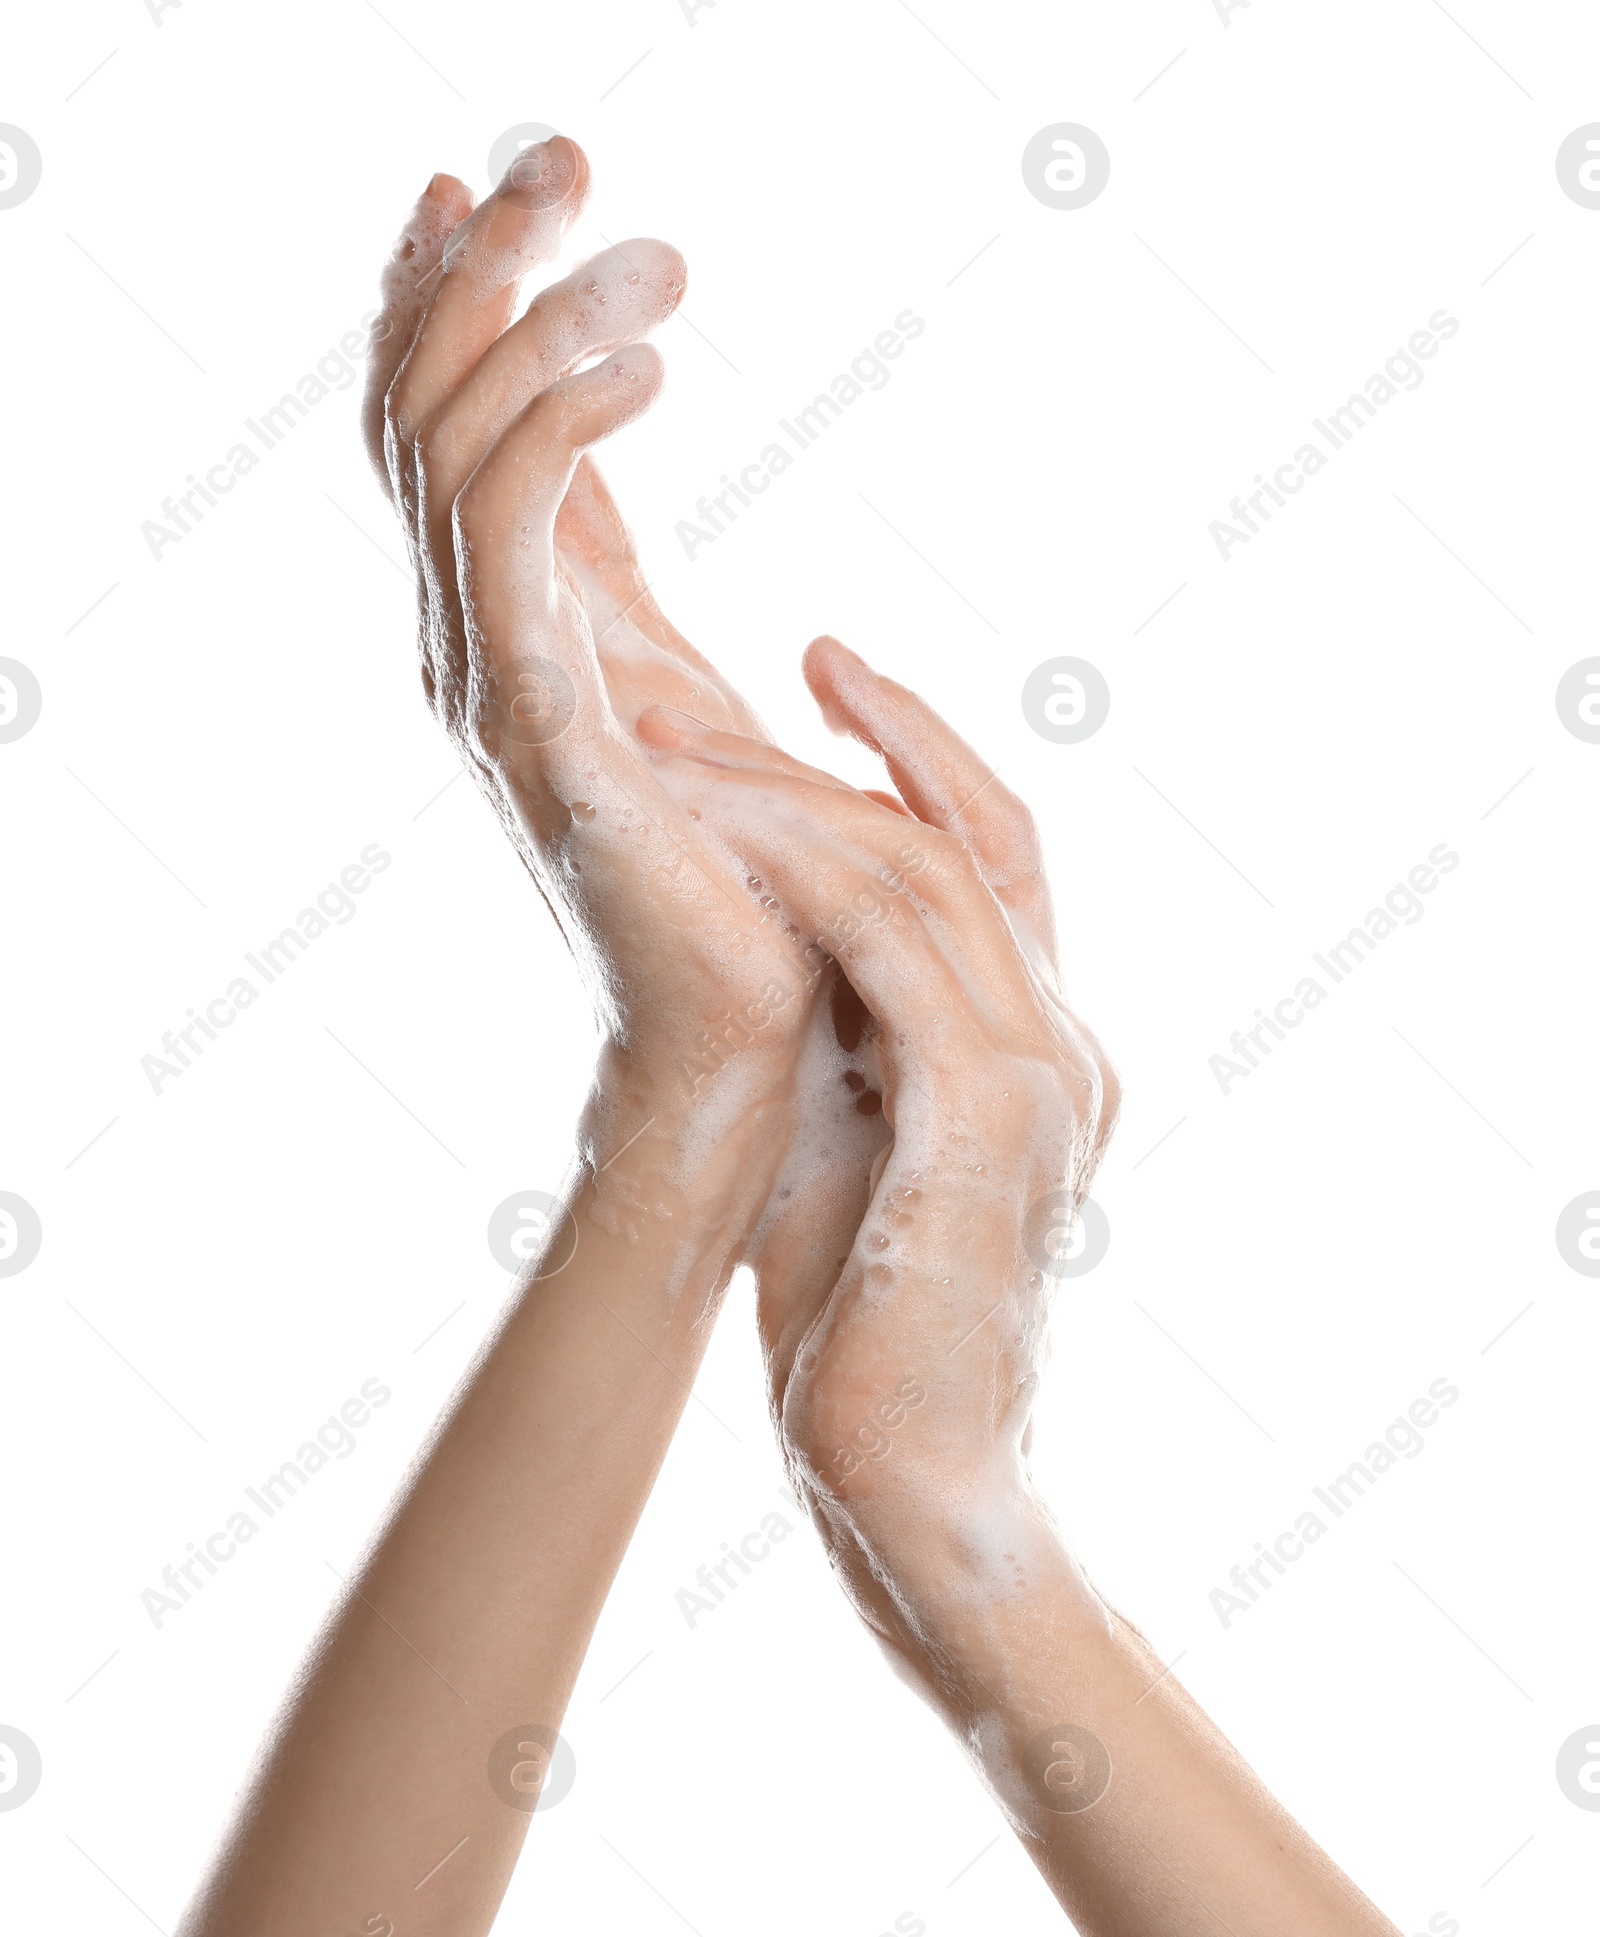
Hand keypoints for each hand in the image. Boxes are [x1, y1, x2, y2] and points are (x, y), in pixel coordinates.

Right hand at [361, 145, 806, 1167]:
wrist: (745, 1037)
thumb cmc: (737, 876)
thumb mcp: (669, 678)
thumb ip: (611, 567)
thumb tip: (596, 442)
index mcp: (504, 631)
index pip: (432, 427)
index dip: (440, 292)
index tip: (493, 175)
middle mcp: (470, 646)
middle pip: (418, 408)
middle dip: (480, 261)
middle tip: (567, 148)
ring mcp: (492, 685)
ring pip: (454, 446)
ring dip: (536, 318)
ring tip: (652, 254)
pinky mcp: (545, 723)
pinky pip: (514, 531)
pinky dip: (562, 422)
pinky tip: (651, 361)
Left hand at [640, 636, 1120, 1601]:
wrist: (914, 1483)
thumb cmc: (864, 1327)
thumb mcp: (853, 1145)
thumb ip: (845, 1038)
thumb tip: (768, 946)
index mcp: (1038, 1044)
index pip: (992, 851)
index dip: (915, 743)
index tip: (821, 663)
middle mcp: (1063, 1043)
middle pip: (965, 834)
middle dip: (833, 745)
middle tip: (702, 689)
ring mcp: (1044, 1078)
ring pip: (927, 872)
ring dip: (790, 797)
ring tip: (673, 747)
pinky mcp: (992, 1124)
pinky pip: (905, 953)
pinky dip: (810, 879)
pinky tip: (719, 839)